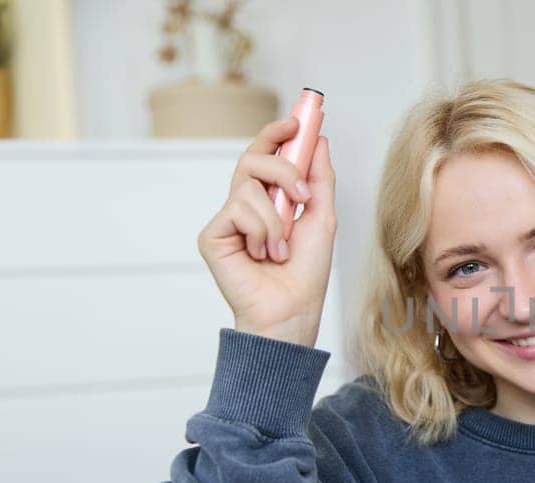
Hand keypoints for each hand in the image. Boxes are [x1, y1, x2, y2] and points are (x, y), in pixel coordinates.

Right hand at [197, 118, 337, 347]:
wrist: (292, 309)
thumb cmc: (306, 272)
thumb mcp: (322, 217)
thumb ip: (318, 178)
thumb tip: (319, 140)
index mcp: (270, 198)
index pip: (266, 155)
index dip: (276, 134)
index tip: (297, 121)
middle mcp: (245, 204)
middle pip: (253, 158)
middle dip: (282, 168)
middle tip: (301, 194)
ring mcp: (227, 219)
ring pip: (248, 186)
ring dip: (277, 218)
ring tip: (282, 248)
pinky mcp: (212, 235)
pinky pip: (238, 210)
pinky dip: (261, 232)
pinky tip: (263, 255)